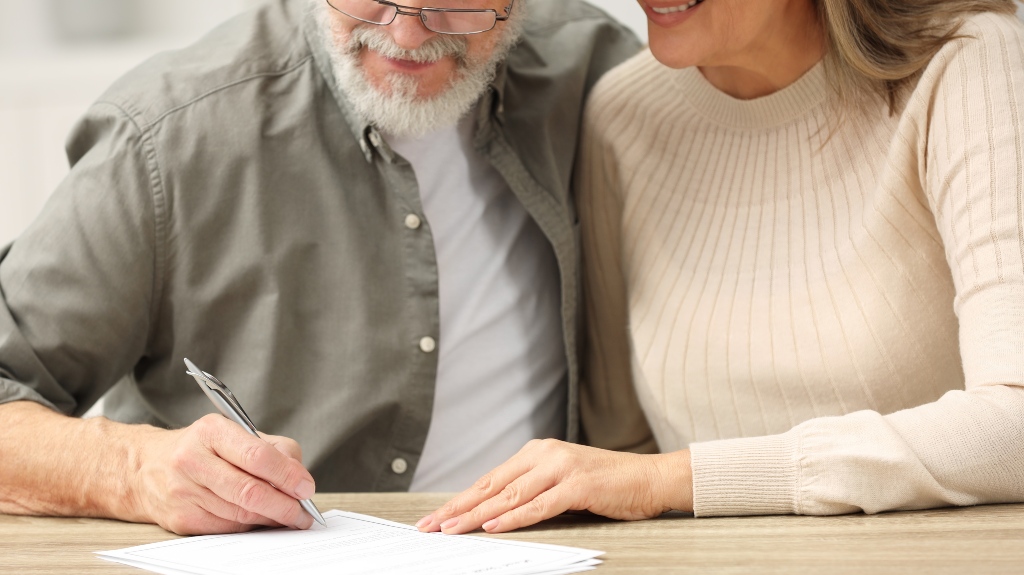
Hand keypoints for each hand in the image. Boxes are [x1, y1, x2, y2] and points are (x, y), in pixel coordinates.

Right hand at [127, 414, 316, 534]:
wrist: (146, 467)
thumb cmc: (202, 448)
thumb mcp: (236, 433)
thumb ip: (274, 450)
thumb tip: (300, 480)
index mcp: (212, 431)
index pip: (258, 456)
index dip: (287, 476)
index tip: (306, 488)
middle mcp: (192, 460)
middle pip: (249, 491)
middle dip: (284, 506)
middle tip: (303, 513)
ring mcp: (184, 492)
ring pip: (240, 514)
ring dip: (271, 519)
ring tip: (288, 516)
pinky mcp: (182, 519)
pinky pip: (228, 528)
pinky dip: (251, 526)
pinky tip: (261, 520)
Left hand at [416, 439, 692, 534]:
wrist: (650, 478)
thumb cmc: (607, 484)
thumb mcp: (562, 481)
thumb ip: (532, 489)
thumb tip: (492, 511)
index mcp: (537, 452)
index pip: (490, 479)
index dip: (460, 499)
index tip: (436, 517)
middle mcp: (545, 454)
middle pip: (492, 486)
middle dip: (458, 508)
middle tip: (431, 526)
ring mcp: (562, 468)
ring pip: (510, 496)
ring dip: (477, 515)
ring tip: (452, 529)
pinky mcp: (579, 485)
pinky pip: (539, 505)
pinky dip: (514, 517)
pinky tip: (493, 526)